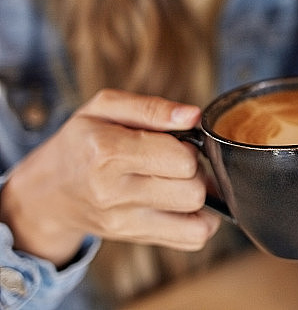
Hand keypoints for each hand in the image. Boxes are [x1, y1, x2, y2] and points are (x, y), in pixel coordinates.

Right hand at [0, 89, 220, 266]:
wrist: (48, 191)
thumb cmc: (81, 143)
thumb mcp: (104, 109)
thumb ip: (151, 108)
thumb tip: (194, 116)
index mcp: (107, 152)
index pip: (182, 158)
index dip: (187, 146)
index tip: (172, 142)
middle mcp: (114, 192)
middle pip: (193, 190)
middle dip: (196, 172)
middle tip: (177, 163)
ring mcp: (123, 221)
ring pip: (198, 218)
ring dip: (200, 197)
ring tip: (180, 182)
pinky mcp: (133, 238)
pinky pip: (192, 239)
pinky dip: (201, 223)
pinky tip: (184, 205)